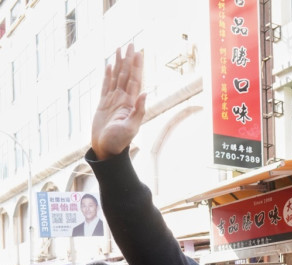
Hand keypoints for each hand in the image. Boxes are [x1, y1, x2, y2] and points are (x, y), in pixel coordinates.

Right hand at [91, 44, 146, 159]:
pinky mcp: (103, 104)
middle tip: (130, 43)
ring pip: (116, 77)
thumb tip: (145, 93)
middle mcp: (123, 99)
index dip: (136, 66)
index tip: (138, 52)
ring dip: (118, 63)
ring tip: (119, 49)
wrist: (106, 150)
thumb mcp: (131, 127)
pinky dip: (108, 75)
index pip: (134, 80)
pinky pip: (105, 86)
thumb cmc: (118, 142)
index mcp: (130, 103)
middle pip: (125, 74)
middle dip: (128, 59)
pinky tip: (109, 65)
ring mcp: (113, 101)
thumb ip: (139, 110)